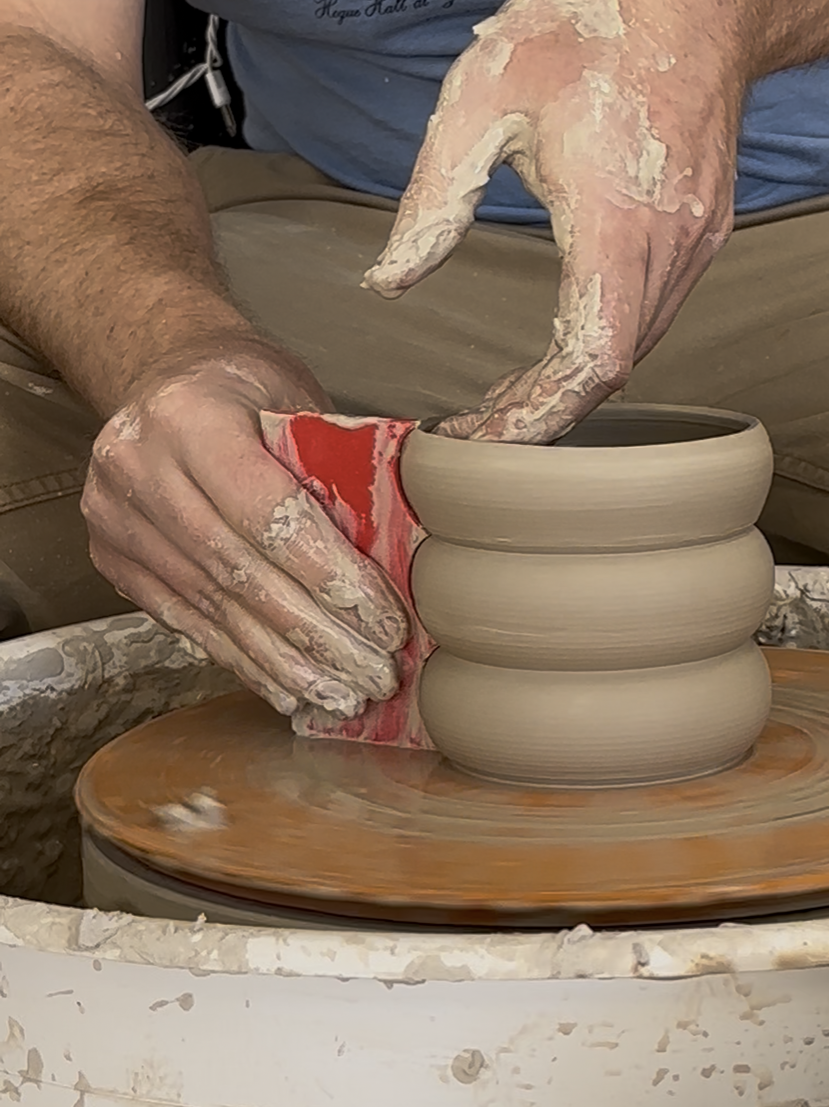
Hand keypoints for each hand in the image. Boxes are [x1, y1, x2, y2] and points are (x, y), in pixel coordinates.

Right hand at [82, 350, 407, 717]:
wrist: (162, 380)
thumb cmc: (245, 390)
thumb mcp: (295, 400)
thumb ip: (336, 464)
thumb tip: (406, 549)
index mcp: (190, 418)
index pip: (270, 515)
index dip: (332, 578)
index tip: (385, 623)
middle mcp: (139, 469)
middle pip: (243, 574)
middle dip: (319, 635)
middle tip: (376, 675)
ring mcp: (117, 519)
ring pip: (215, 609)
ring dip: (287, 663)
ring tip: (343, 696)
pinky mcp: (114, 559)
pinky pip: (187, 623)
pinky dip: (244, 660)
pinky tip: (289, 689)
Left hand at [363, 0, 746, 442]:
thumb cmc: (589, 26)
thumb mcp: (482, 97)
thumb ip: (433, 199)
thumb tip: (390, 281)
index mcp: (615, 217)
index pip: (590, 359)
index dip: (540, 414)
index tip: (490, 438)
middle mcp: (668, 243)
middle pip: (611, 371)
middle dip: (544, 411)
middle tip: (481, 425)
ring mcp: (696, 242)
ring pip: (635, 350)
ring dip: (573, 383)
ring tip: (509, 393)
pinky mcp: (703, 234)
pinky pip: (653, 315)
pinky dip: (604, 345)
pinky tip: (562, 343)